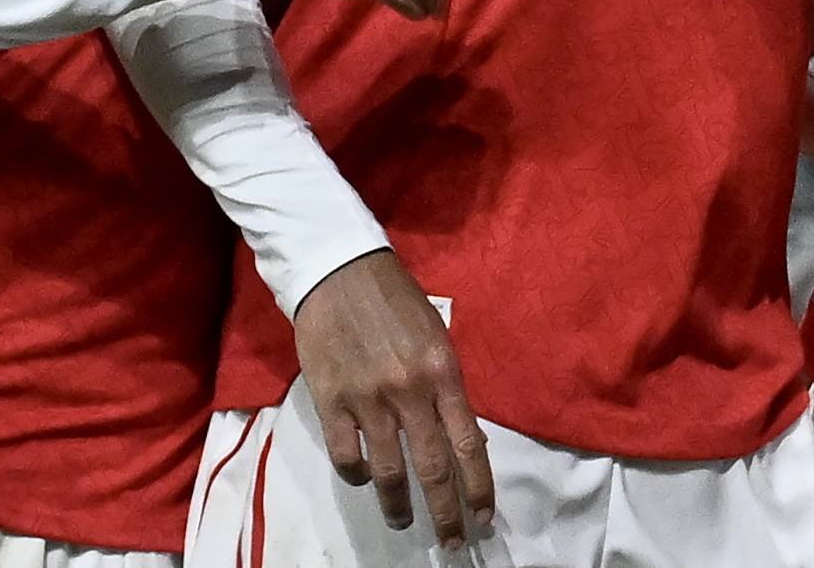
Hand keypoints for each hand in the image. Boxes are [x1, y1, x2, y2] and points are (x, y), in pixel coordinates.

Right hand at [294, 250, 493, 545]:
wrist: (340, 272)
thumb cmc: (396, 303)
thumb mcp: (436, 338)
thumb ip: (447, 388)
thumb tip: (462, 438)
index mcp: (443, 372)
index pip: (469, 443)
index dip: (478, 487)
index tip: (483, 518)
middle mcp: (410, 391)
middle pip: (433, 468)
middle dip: (445, 513)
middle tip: (452, 542)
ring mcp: (368, 399)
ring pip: (389, 472)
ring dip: (398, 506)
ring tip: (402, 522)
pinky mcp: (331, 401)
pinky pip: (347, 456)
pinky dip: (358, 476)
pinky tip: (364, 480)